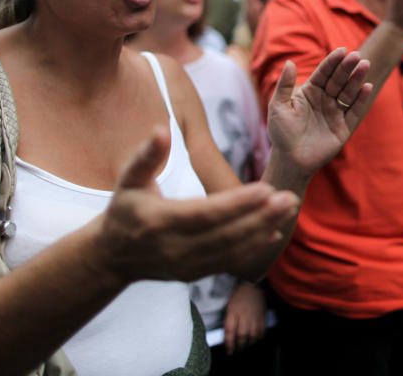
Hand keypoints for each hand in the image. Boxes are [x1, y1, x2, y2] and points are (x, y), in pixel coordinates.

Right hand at [96, 129, 299, 283]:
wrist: (113, 257)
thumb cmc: (125, 210)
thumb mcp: (128, 179)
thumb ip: (146, 155)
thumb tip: (161, 129)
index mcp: (160, 221)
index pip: (206, 213)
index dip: (237, 203)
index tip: (265, 189)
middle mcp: (175, 248)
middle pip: (226, 234)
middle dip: (261, 217)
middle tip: (290, 198)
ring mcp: (186, 265)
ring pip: (232, 251)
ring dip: (264, 231)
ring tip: (289, 210)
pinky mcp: (195, 274)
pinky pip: (229, 262)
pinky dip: (253, 249)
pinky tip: (274, 232)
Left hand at [223, 282, 266, 354]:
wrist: (254, 286)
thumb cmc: (239, 296)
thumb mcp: (229, 306)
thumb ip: (228, 320)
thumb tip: (228, 336)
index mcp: (233, 311)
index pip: (229, 330)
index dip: (229, 343)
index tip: (229, 351)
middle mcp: (244, 315)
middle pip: (242, 335)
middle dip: (239, 346)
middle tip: (238, 350)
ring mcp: (254, 316)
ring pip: (252, 336)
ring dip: (249, 344)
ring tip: (246, 346)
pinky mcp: (263, 316)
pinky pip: (262, 331)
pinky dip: (259, 338)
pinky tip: (255, 340)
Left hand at [266, 47, 372, 176]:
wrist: (290, 160)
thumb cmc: (281, 132)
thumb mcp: (278, 106)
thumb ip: (284, 85)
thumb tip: (289, 62)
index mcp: (310, 92)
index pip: (324, 73)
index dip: (332, 61)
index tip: (342, 50)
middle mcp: (324, 99)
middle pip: (338, 80)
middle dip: (347, 68)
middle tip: (357, 56)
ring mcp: (335, 112)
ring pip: (348, 92)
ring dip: (357, 79)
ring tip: (364, 66)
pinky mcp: (343, 127)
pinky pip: (354, 111)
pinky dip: (361, 100)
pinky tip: (367, 87)